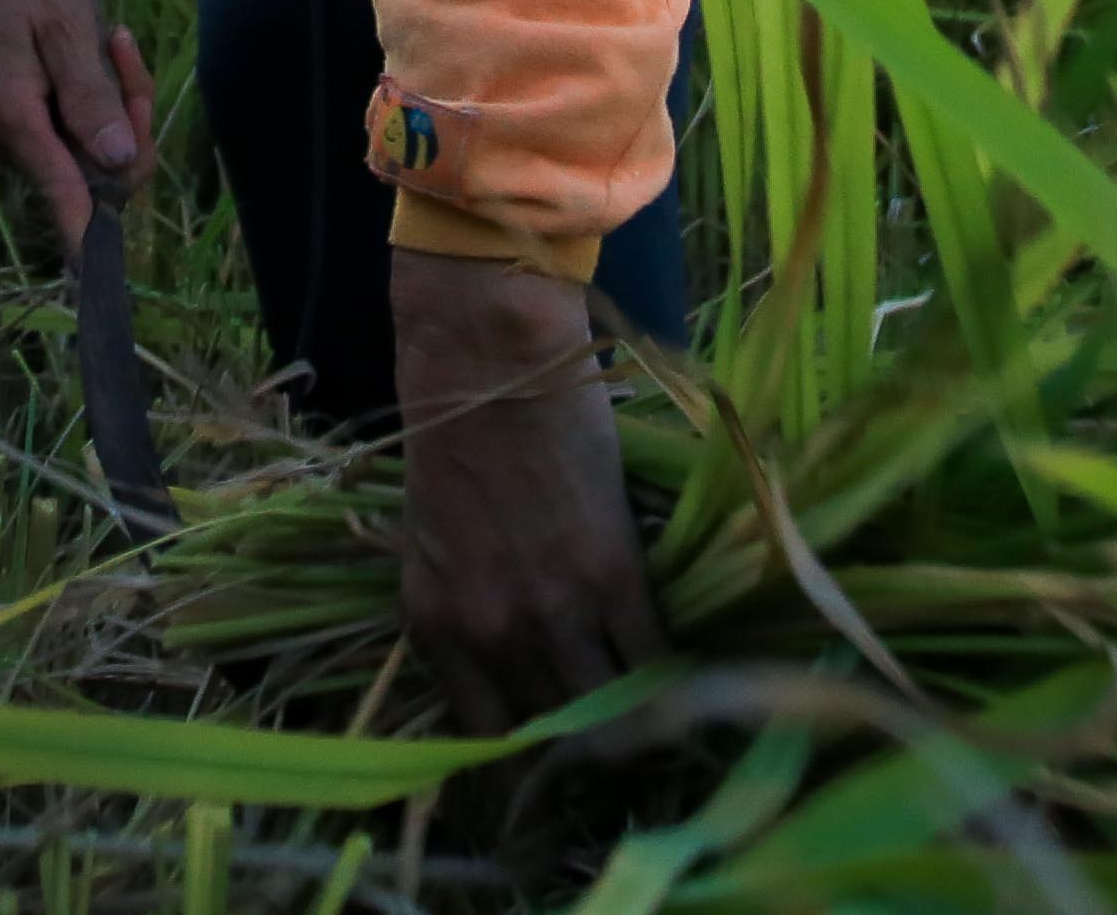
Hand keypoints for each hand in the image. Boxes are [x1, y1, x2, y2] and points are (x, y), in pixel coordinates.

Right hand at [0, 0, 154, 243]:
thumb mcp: (66, 30)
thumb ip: (90, 97)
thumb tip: (119, 165)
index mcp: (11, 114)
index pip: (58, 188)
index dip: (84, 232)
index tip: (99, 274)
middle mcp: (6, 136)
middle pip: (89, 169)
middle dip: (128, 124)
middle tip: (128, 55)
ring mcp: (14, 133)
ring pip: (89, 152)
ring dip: (119, 108)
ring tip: (117, 44)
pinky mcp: (25, 124)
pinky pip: (78, 134)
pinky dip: (102, 103)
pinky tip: (105, 54)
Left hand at [389, 249, 665, 727]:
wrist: (486, 358)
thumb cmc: (455, 433)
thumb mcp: (432, 541)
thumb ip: (466, 609)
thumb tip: (518, 662)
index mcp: (437, 626)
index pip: (489, 738)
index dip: (533, 759)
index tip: (562, 756)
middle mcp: (492, 635)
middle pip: (557, 736)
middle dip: (593, 750)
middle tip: (623, 739)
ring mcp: (554, 610)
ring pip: (610, 712)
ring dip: (640, 723)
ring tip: (661, 715)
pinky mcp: (613, 575)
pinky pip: (651, 660)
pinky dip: (671, 676)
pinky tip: (683, 671)